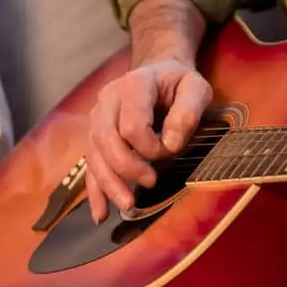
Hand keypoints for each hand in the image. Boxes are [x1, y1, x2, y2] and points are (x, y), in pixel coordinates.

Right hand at [84, 58, 212, 221]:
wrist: (158, 72)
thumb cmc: (178, 83)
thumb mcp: (196, 88)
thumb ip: (188, 111)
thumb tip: (171, 144)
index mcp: (133, 85)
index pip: (132, 125)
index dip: (151, 146)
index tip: (171, 151)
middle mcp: (107, 100)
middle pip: (106, 140)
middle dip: (128, 168)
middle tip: (152, 182)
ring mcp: (97, 118)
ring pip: (94, 155)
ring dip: (110, 184)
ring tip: (129, 207)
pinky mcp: (95, 136)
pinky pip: (90, 165)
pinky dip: (95, 192)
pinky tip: (101, 214)